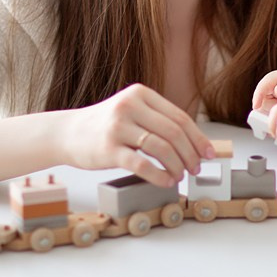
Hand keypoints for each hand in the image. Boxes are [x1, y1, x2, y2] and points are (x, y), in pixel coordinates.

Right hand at [61, 84, 213, 187]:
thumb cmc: (105, 126)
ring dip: (177, 166)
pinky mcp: (108, 149)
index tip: (209, 154)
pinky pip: (142, 165)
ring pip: (161, 148)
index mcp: (140, 94)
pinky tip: (166, 181)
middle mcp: (129, 106)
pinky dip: (159, 176)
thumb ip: (158, 122)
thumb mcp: (132, 112)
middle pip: (174, 133)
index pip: (180, 118)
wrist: (67, 133)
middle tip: (195, 169)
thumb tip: (196, 144)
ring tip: (179, 175)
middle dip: (190, 154)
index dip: (198, 139)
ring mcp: (118, 127)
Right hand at [252, 69, 276, 110]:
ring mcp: (265, 94)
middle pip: (261, 101)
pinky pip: (265, 112)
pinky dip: (274, 113)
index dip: (258, 97)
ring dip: (275, 110)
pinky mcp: (266, 102)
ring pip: (262, 108)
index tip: (256, 106)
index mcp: (273, 77)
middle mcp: (266, 85)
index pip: (262, 87)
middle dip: (274, 106)